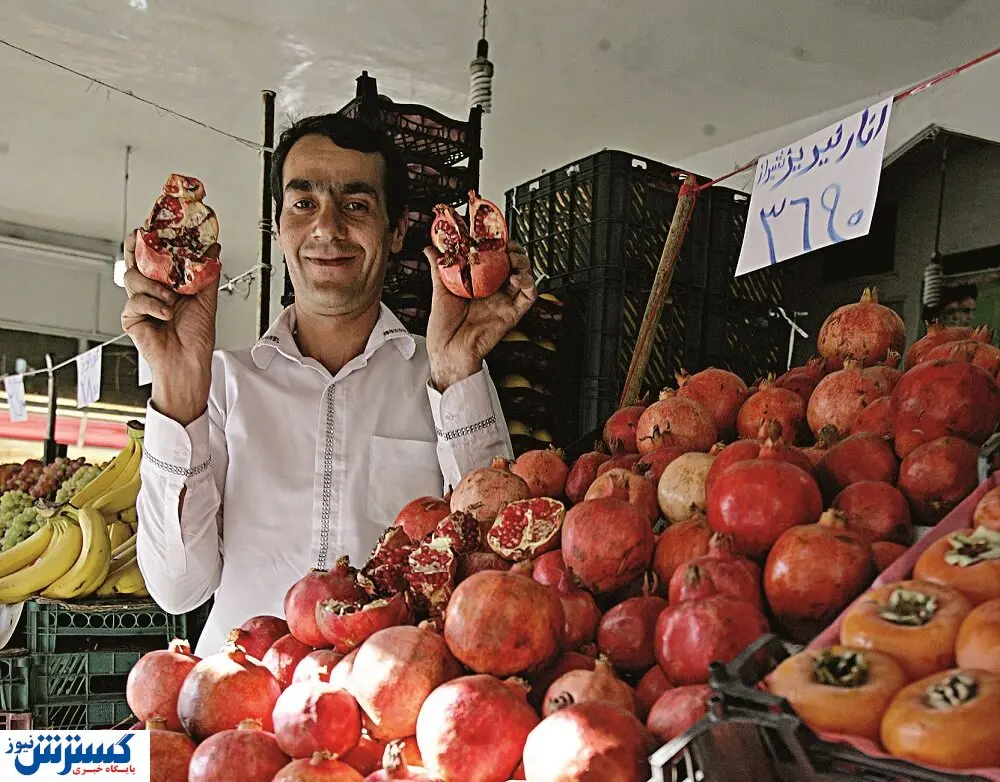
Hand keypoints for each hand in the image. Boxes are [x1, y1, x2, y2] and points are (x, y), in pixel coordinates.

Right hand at [120, 229, 220, 424]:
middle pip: (135, 259)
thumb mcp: (206, 300)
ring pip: (134, 277)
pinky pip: (135, 300)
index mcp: (168, 284)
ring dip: (154, 285)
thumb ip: (207, 273)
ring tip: (172, 298)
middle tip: (142, 235)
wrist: (188, 362)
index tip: (157, 224)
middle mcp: (152, 290)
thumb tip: (214, 249)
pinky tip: (165, 314)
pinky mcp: (131, 317)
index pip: (157, 256)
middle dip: (137, 245)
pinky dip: (152, 305)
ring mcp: (140, 302)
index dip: (154, 239)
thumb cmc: (196, 337)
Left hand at [424, 240, 536, 390]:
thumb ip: (439, 267)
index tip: (492, 234)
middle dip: (513, 249)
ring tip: (512, 257)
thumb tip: (431, 249)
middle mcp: (495, 291)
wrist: (447, 350)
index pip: (495, 259)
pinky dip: (528, 283)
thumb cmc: (443, 326)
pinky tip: (516, 276)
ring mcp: (504, 301)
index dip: (498, 245)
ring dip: (523, 262)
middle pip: (514, 264)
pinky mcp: (512, 313)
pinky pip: (529, 296)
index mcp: (480, 284)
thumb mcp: (440, 290)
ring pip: (525, 275)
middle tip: (504, 244)